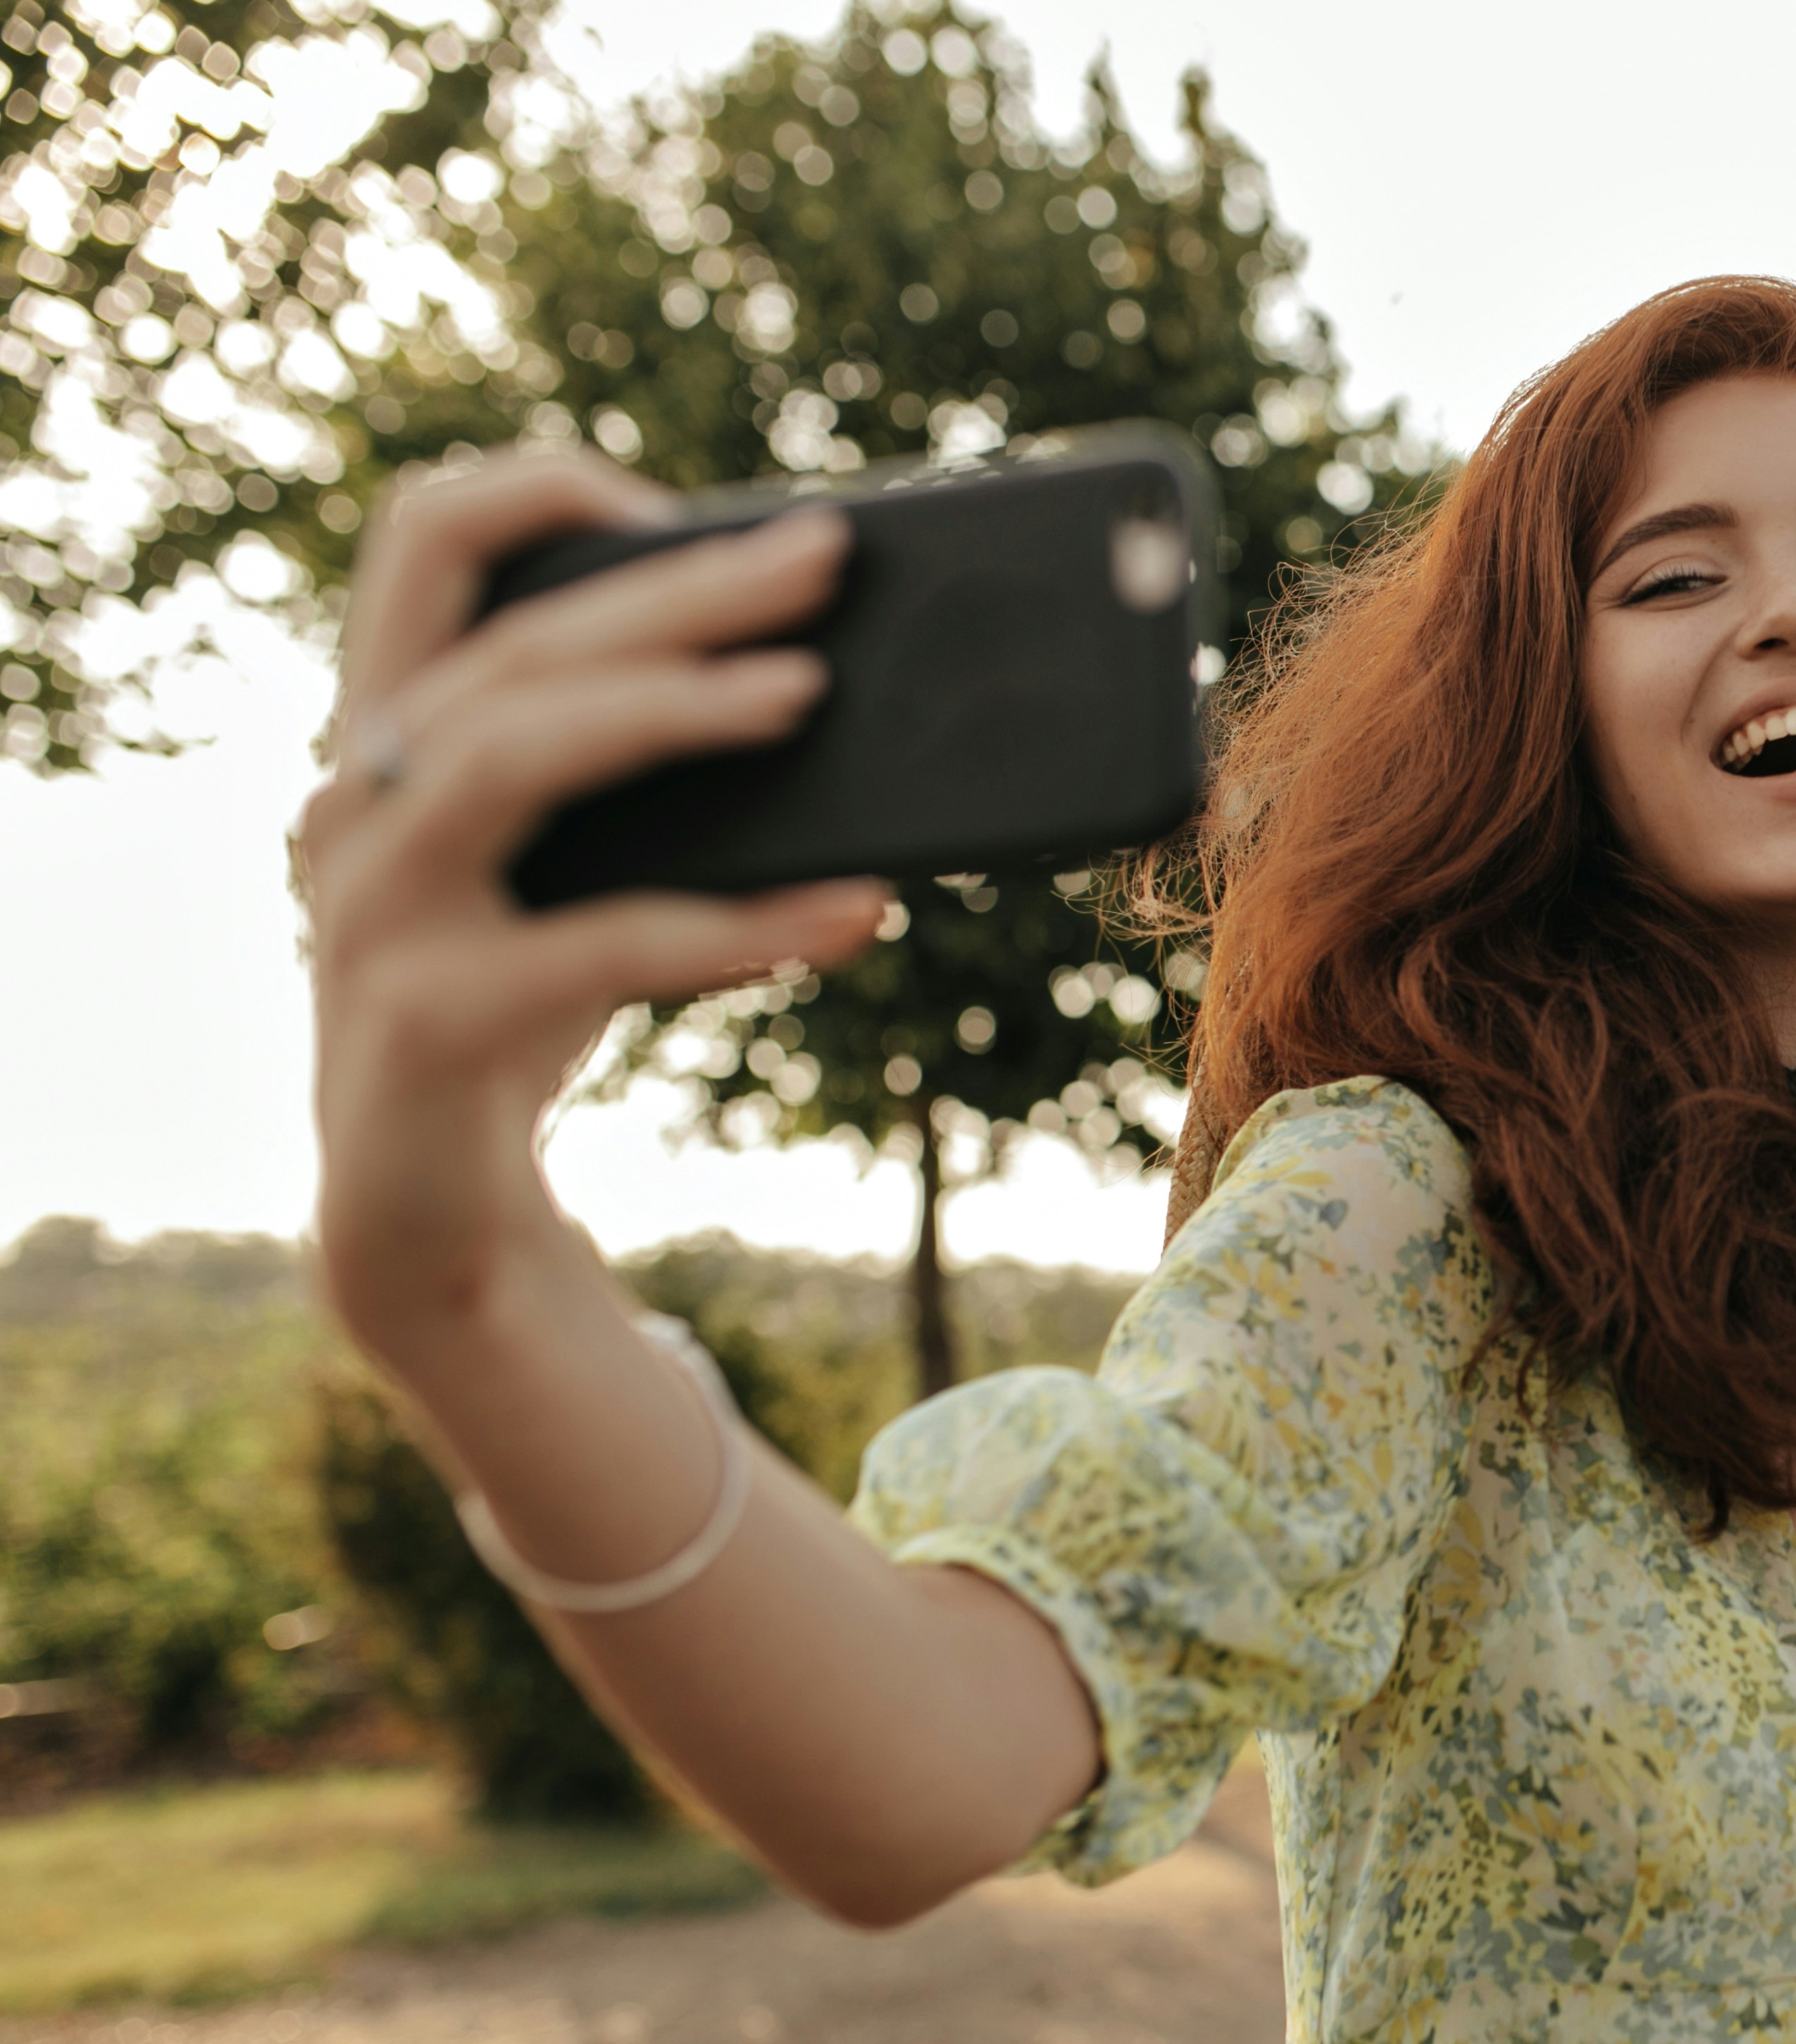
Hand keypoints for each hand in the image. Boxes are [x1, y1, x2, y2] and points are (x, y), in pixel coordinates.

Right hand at [296, 447, 889, 1355]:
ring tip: (812, 693)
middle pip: (516, 644)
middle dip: (680, 591)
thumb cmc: (521, 1007)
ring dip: (670, 711)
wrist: (429, 1209)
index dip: (545, 495)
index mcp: (385, 736)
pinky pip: (599, 946)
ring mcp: (371, 908)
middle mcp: (353, 801)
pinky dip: (739, 925)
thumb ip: (636, 779)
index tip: (680, 505)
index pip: (424, 544)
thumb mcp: (574, 870)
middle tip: (828, 559)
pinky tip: (855, 909)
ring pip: (513, 754)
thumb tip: (824, 689)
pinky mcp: (426, 1018)